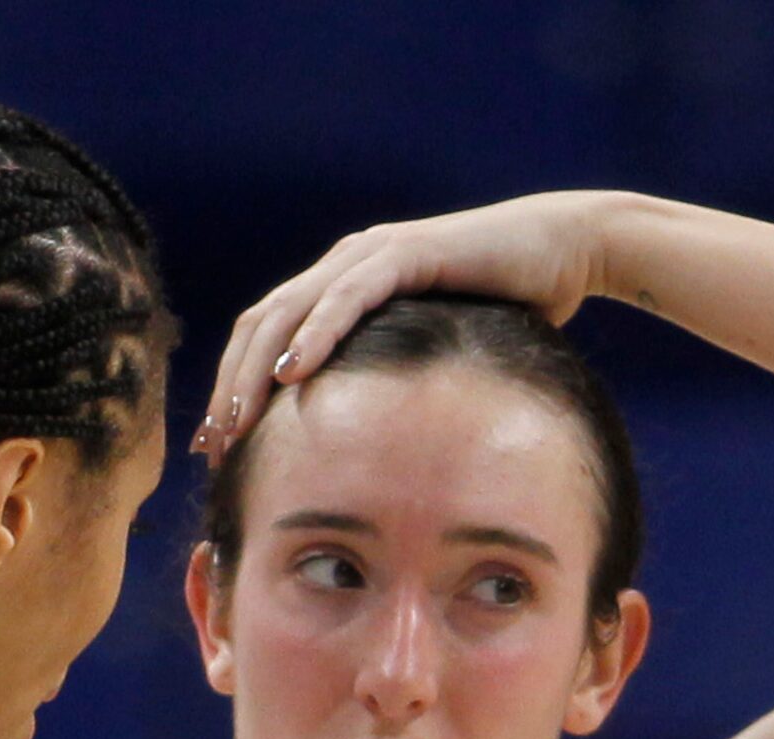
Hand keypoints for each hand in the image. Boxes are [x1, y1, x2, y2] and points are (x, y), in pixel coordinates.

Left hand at [198, 191, 622, 459]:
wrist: (563, 251)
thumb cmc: (504, 310)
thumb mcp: (427, 358)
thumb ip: (386, 386)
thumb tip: (363, 452)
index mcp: (336, 290)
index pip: (264, 343)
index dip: (231, 392)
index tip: (213, 450)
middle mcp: (342, 265)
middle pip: (259, 329)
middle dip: (228, 389)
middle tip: (210, 448)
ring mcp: (369, 255)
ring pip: (288, 311)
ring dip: (256, 370)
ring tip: (236, 420)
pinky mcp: (404, 254)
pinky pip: (346, 297)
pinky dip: (315, 335)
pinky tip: (293, 374)